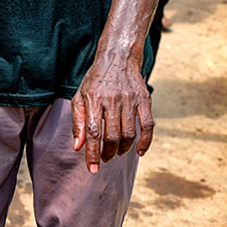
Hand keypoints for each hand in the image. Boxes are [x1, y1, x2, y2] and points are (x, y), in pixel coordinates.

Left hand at [71, 56, 153, 172]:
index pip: (93, 132)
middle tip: (104, 158)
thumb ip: (78, 122)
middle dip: (107, 153)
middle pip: (111, 136)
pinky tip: (139, 151)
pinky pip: (148, 125)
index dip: (92, 153)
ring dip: (123, 149)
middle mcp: (112, 99)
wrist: (118, 57)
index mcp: (94, 99)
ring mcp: (130, 99)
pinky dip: (145, 142)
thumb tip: (78, 147)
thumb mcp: (80, 96)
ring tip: (116, 152)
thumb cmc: (95, 80)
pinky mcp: (144, 99)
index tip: (93, 169)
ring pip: (129, 134)